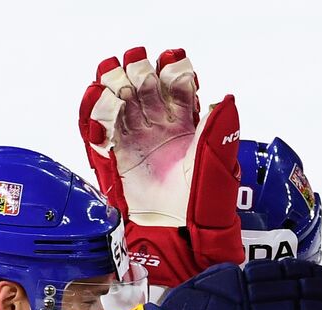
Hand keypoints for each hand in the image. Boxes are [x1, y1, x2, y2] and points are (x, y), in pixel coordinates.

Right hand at [79, 48, 242, 288]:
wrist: (181, 238)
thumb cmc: (204, 206)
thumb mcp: (217, 166)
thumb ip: (218, 131)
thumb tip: (226, 99)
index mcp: (187, 126)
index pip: (177, 87)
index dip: (173, 70)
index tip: (170, 60)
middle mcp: (159, 129)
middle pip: (144, 87)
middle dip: (139, 72)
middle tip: (138, 69)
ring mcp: (135, 142)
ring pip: (120, 101)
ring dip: (114, 84)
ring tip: (114, 75)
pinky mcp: (114, 158)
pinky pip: (99, 129)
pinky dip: (95, 112)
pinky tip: (98, 97)